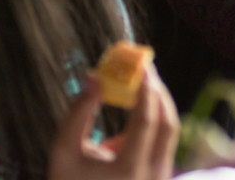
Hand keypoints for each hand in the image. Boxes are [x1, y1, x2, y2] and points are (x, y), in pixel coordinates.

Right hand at [48, 66, 178, 179]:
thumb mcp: (64, 149)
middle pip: (168, 124)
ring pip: (170, 132)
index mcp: (128, 170)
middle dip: (158, 92)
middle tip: (145, 68)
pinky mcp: (159, 176)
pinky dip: (155, 119)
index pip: (147, 122)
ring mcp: (159, 178)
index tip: (142, 66)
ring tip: (141, 81)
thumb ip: (79, 111)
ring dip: (158, 103)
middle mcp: (151, 176)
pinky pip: (164, 142)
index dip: (146, 90)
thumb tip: (93, 77)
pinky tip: (139, 103)